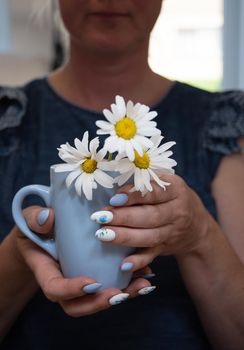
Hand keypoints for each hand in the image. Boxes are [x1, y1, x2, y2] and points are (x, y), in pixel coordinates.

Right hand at [10, 206, 152, 316]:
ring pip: (98, 298)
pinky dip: (130, 282)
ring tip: (143, 285)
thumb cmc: (37, 226)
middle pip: (78, 305)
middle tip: (120, 294)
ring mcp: (80, 280)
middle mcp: (64, 281)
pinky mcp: (95, 273)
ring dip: (122, 295)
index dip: (72, 290)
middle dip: (100, 303)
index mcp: (46, 270)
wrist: (43, 232)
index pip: (55, 289)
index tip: (92, 282)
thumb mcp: (32, 218)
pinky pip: (111, 284)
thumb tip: (48, 217)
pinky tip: (146, 273)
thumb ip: (35, 218)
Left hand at [98, 174, 210, 271]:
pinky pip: (152, 255)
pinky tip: (123, 264)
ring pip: (149, 236)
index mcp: (176, 191)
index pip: (154, 192)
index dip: (134, 196)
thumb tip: (113, 187)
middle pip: (151, 216)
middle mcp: (178, 212)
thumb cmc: (171, 197)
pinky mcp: (166, 248)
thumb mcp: (165, 184)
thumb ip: (144, 183)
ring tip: (103, 234)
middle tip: (102, 217)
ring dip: (125, 237)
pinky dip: (138, 261)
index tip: (114, 198)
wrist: (196, 225)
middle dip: (124, 217)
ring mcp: (173, 232)